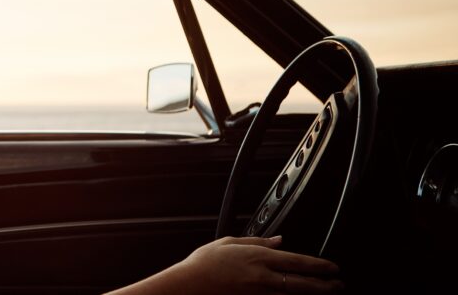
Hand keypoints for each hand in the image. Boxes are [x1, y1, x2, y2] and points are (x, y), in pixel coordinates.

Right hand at [177, 236, 343, 293]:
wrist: (189, 285)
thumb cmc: (205, 263)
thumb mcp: (230, 243)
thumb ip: (257, 241)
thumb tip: (279, 240)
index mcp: (257, 257)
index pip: (297, 261)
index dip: (319, 265)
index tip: (333, 267)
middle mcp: (262, 277)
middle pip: (302, 282)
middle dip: (324, 284)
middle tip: (339, 284)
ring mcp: (259, 294)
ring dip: (312, 294)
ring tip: (326, 293)